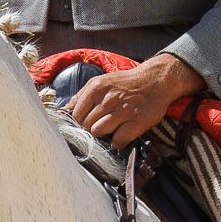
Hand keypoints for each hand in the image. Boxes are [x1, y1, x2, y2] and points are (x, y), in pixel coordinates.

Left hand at [68, 54, 202, 145]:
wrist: (156, 80)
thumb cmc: (127, 83)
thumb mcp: (101, 82)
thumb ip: (81, 96)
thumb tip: (64, 111)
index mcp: (96, 88)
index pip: (76, 114)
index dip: (80, 120)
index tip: (87, 121)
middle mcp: (108, 99)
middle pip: (86, 125)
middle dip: (91, 127)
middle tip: (103, 123)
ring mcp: (123, 112)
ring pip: (99, 132)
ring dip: (104, 133)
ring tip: (113, 127)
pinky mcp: (137, 123)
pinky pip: (118, 140)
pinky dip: (118, 141)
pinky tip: (123, 133)